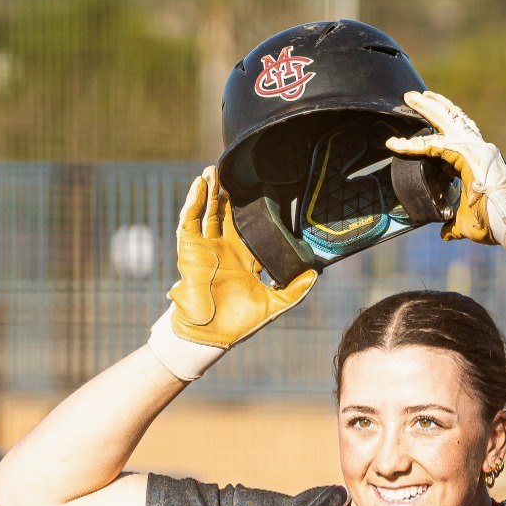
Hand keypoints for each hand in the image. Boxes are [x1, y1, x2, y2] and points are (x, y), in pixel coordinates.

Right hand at [147, 169, 315, 380]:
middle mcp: (225, 248)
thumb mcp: (273, 305)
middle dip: (230, 192)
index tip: (266, 188)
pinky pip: (190, 221)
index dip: (256, 208)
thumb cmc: (238, 323)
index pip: (251, 227)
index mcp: (245, 258)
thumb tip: (315, 274)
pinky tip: (201, 184)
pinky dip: (194, 202)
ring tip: (214, 169)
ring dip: (210, 190)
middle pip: (227, 213)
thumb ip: (294, 290)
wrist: (211, 336)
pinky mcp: (190, 250)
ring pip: (208, 211)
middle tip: (237, 170)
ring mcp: (206, 247)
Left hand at [384, 90, 505, 245]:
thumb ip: (453, 225)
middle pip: (452, 119)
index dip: (435, 135)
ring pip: (446, 119)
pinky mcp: (466, 153)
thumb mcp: (466, 222)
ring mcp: (475, 147)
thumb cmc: (492, 222)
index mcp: (479, 159)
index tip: (419, 134)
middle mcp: (478, 148)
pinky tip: (396, 144)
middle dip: (432, 106)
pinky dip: (413, 145)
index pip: (455, 138)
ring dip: (426, 108)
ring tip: (410, 97)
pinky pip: (433, 145)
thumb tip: (445, 233)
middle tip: (412, 96)